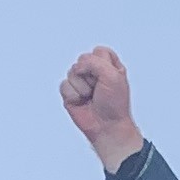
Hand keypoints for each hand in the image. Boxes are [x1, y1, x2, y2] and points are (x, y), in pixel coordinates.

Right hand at [62, 45, 142, 174]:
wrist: (107, 127)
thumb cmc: (114, 105)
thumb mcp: (113, 75)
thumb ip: (95, 62)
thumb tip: (77, 66)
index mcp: (108, 66)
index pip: (99, 51)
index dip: (100, 63)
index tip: (108, 77)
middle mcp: (94, 72)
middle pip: (82, 60)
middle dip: (90, 76)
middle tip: (98, 89)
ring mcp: (81, 82)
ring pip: (71, 72)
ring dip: (82, 87)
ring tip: (91, 97)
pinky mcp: (70, 93)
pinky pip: (64, 85)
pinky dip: (73, 95)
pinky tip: (81, 102)